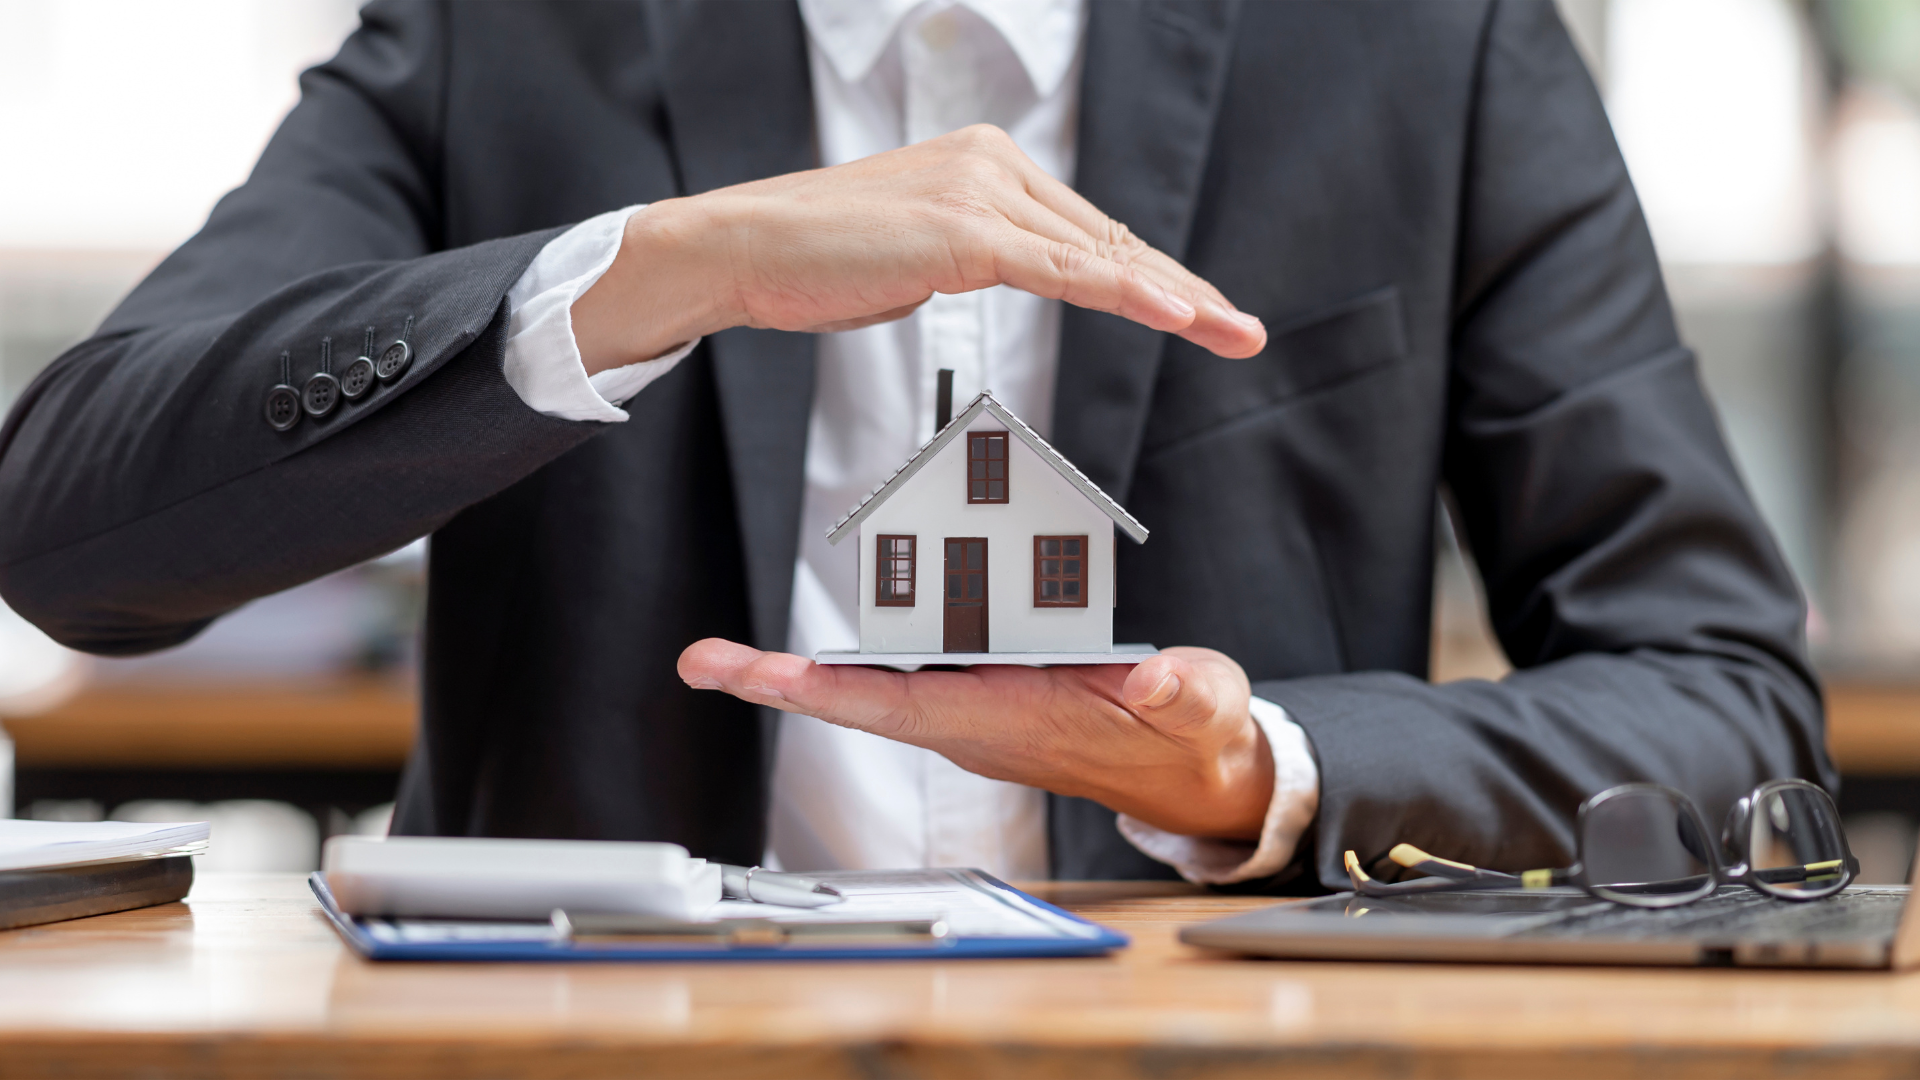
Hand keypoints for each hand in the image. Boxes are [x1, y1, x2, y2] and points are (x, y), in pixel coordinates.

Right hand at [571, 124, 1266, 373]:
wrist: (742, 249)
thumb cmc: (816, 260)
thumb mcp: (918, 255)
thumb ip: (977, 256)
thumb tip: (1020, 275)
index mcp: (985, 163)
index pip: (1086, 231)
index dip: (1149, 276)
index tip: (1198, 311)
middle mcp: (992, 163)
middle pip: (1107, 239)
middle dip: (1182, 291)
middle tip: (1241, 329)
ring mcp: (979, 191)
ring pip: (1099, 254)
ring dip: (1176, 299)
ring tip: (1229, 331)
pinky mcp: (963, 229)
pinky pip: (1063, 270)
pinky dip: (1125, 293)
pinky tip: (1174, 314)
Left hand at [676, 641, 1274, 839]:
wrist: (1188, 771)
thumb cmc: (1187, 735)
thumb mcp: (1202, 705)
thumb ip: (1183, 691)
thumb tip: (1157, 679)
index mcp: (1017, 722)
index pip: (912, 706)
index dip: (841, 693)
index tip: (772, 680)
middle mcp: (976, 722)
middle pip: (863, 702)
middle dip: (782, 686)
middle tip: (703, 663)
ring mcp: (971, 712)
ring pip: (872, 689)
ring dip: (802, 673)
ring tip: (723, 658)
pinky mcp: (978, 694)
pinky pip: (899, 673)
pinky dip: (851, 657)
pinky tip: (807, 643)